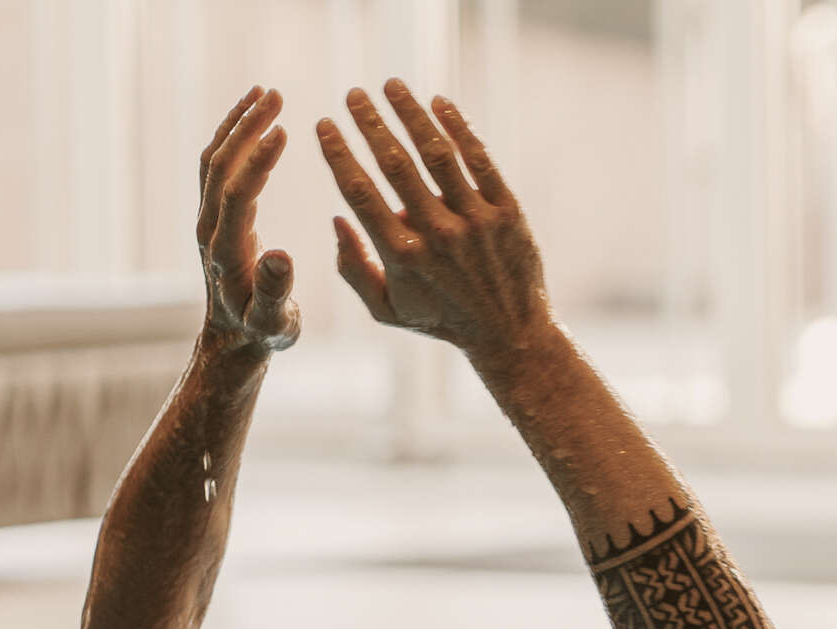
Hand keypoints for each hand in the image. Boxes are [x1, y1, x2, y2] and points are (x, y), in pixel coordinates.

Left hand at [196, 87, 299, 356]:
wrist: (233, 339)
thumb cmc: (261, 332)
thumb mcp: (273, 321)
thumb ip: (275, 290)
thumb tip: (281, 255)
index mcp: (225, 250)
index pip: (237, 194)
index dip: (257, 161)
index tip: (283, 130)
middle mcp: (209, 227)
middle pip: (219, 165)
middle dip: (245, 127)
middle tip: (275, 95)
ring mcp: (208, 218)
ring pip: (215, 159)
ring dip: (237, 123)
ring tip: (266, 94)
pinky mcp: (215, 214)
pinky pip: (218, 166)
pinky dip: (234, 136)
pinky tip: (254, 119)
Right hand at [317, 79, 550, 361]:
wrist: (511, 334)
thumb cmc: (441, 319)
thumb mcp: (386, 309)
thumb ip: (353, 267)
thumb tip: (336, 218)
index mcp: (401, 255)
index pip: (359, 192)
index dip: (338, 153)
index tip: (325, 124)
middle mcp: (438, 234)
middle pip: (394, 164)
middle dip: (370, 123)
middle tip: (354, 94)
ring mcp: (475, 221)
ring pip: (437, 154)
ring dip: (411, 114)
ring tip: (392, 85)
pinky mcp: (508, 212)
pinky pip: (480, 161)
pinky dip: (459, 128)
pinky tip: (440, 102)